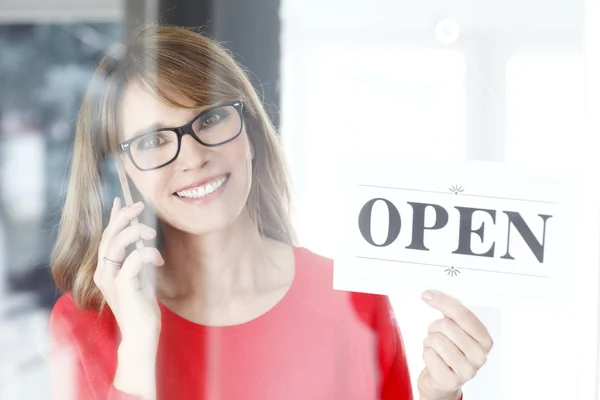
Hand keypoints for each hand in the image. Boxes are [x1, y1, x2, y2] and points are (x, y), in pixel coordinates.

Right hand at [94, 197, 163, 344]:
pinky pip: (133, 259)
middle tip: (139, 207)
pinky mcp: (122, 287)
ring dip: (135, 232)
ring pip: (115, 243)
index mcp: (106, 270)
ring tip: (151, 233)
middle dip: (124, 217)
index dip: (113, 218)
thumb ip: (138, 260)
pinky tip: (159, 260)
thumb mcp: (140, 277)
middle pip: (108, 236)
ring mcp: (110, 280)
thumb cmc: (142, 308)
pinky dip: (148, 254)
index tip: (121, 201)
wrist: (141, 334)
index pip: (106, 238)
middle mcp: (103, 273)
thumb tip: (143, 240)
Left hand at [417, 290, 493, 399]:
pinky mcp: (450, 381)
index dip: (443, 301)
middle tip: (436, 335)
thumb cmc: (450, 351)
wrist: (443, 381)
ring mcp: (467, 371)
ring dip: (429, 341)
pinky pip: (428, 354)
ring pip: (436, 340)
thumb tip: (432, 295)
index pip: (463, 314)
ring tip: (436, 349)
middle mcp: (480, 356)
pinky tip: (434, 360)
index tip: (427, 295)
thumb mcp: (457, 331)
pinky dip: (426, 354)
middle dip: (435, 327)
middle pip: (447, 326)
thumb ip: (451, 313)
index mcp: (485, 340)